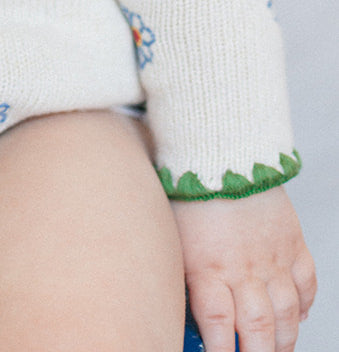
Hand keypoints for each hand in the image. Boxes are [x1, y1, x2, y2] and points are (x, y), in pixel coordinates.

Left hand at [173, 187, 315, 351]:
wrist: (220, 147)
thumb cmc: (187, 188)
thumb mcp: (172, 234)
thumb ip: (180, 271)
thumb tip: (176, 302)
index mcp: (207, 268)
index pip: (219, 327)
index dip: (223, 351)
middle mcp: (242, 268)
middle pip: (258, 328)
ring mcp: (271, 256)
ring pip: (286, 313)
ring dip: (285, 338)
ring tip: (279, 349)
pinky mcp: (291, 240)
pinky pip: (306, 282)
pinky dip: (305, 303)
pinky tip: (297, 314)